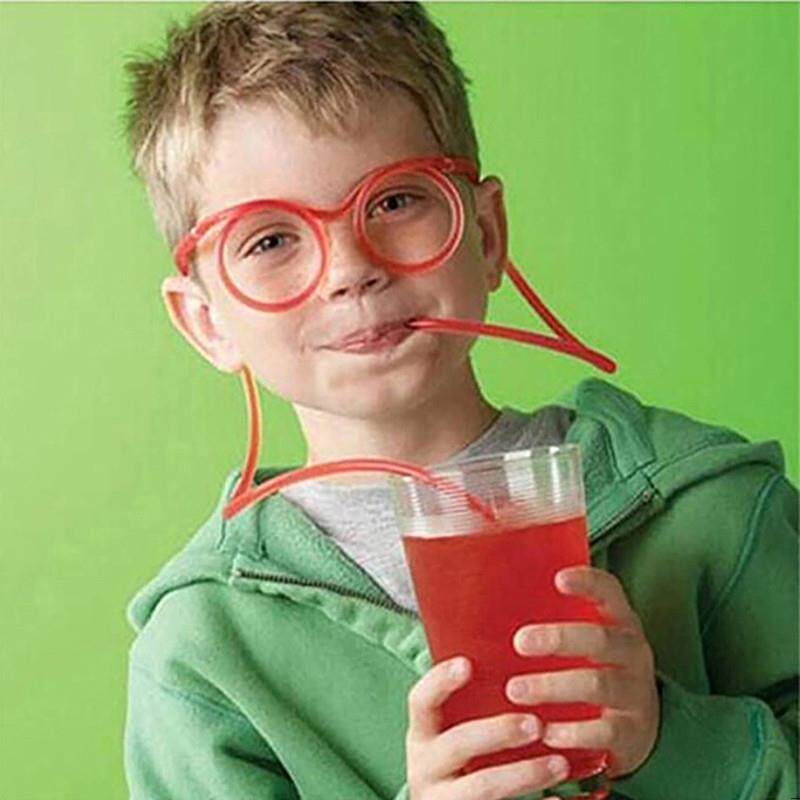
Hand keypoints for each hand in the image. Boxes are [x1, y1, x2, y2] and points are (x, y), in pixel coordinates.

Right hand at [406, 655, 571, 798]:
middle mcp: (426, 767)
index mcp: (423, 735)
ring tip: (560, 764)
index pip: (420, 702)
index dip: (440, 682)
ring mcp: (445, 799)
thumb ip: (475, 704)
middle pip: (457, 745)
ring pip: (482, 787)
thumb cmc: (461, 759)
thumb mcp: (453, 731)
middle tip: (536, 723)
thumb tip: (520, 655)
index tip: (467, 663)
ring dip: (524, 774)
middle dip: (497, 732)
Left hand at [506, 565, 659, 777]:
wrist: (640, 728)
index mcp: (620, 623)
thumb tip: (493, 591)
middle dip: (558, 638)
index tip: (558, 578)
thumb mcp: (588, 640)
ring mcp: (635, 693)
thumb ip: (556, 618)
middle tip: (519, 642)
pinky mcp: (631, 733)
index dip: (588, 582)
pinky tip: (545, 732)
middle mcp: (632, 653)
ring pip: (598, 684)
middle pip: (600, 639)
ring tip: (514, 690)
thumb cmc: (597, 668)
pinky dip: (574, 733)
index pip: (610, 593)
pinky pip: (605, 731)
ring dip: (553, 686)